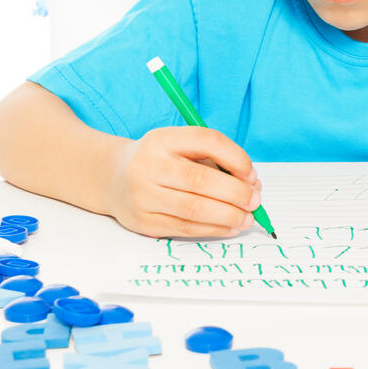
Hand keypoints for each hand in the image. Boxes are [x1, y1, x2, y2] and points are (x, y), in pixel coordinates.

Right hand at [107, 126, 260, 238]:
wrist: (112, 178)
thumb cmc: (161, 160)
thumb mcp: (181, 147)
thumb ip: (215, 160)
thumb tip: (252, 184)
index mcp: (163, 139)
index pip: (207, 141)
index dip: (235, 158)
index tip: (252, 174)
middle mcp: (149, 165)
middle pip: (200, 180)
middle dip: (235, 193)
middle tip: (255, 201)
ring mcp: (142, 195)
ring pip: (193, 209)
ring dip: (228, 216)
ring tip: (246, 218)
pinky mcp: (142, 221)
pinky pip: (184, 228)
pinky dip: (212, 229)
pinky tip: (229, 227)